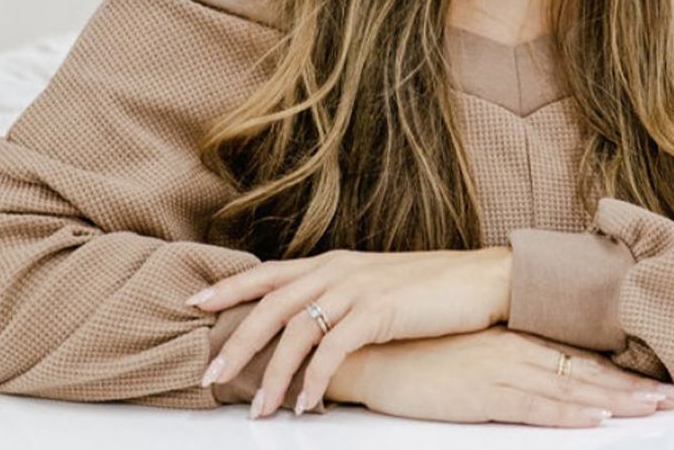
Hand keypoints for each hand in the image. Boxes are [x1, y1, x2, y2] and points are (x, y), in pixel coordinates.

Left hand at [188, 246, 511, 415]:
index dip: (230, 287)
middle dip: (237, 343)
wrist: (478, 280)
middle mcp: (338, 269)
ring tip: (262, 411)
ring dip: (274, 375)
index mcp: (333, 262)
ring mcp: (357, 288)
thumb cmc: (428, 290)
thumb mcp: (375, 286)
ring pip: (297, 331)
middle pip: (271, 305)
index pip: (269, 273)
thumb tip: (310, 328)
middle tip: (210, 376)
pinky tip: (308, 404)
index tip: (195, 303)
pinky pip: (333, 349)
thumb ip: (339, 298)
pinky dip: (315, 380)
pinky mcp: (378, 311)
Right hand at [329, 327, 673, 425]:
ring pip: (572, 388)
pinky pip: (534, 405)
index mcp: (518, 339)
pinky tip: (596, 418)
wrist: (376, 350)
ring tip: (657, 409)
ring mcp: (502, 369)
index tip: (662, 381)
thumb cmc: (423, 354)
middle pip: (589, 372)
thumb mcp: (475, 353)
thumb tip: (546, 370)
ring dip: (618, 401)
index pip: (582, 357)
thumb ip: (511, 359)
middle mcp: (517, 350)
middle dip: (636, 389)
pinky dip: (569, 412)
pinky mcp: (482, 392)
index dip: (625, 371)